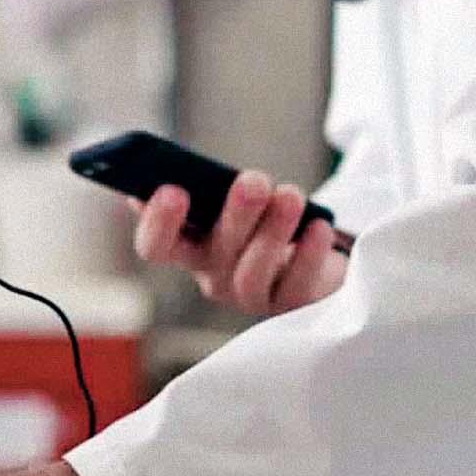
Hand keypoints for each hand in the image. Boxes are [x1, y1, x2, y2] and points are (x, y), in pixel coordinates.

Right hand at [130, 171, 347, 315]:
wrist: (314, 253)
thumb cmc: (264, 219)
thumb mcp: (236, 200)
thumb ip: (208, 187)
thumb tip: (173, 169)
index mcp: (190, 248)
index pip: (156, 246)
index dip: (158, 222)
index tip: (173, 190)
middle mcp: (214, 277)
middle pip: (214, 253)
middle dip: (236, 215)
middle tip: (254, 181)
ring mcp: (251, 297)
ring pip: (253, 272)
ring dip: (272, 231)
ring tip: (291, 196)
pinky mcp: (291, 305)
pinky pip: (297, 285)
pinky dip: (309, 254)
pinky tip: (319, 226)